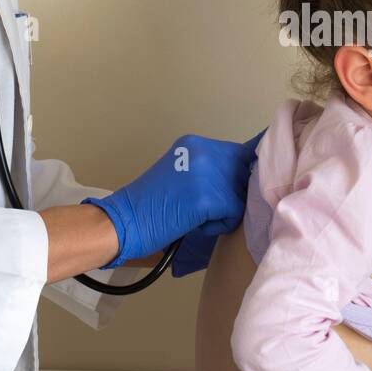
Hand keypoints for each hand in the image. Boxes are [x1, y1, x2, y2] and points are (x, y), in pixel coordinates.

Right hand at [83, 130, 262, 269]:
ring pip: (240, 196)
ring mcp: (207, 171)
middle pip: (245, 173)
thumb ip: (210, 170)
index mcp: (196, 143)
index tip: (248, 179)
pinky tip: (192, 224)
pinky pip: (232, 215)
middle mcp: (204, 150)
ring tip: (194, 216)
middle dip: (232, 195)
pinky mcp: (207, 197)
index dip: (246, 170)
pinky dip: (216, 226)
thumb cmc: (150, 207)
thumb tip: (248, 177)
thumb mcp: (182, 174)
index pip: (241, 150)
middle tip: (204, 208)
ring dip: (223, 212)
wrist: (122, 221)